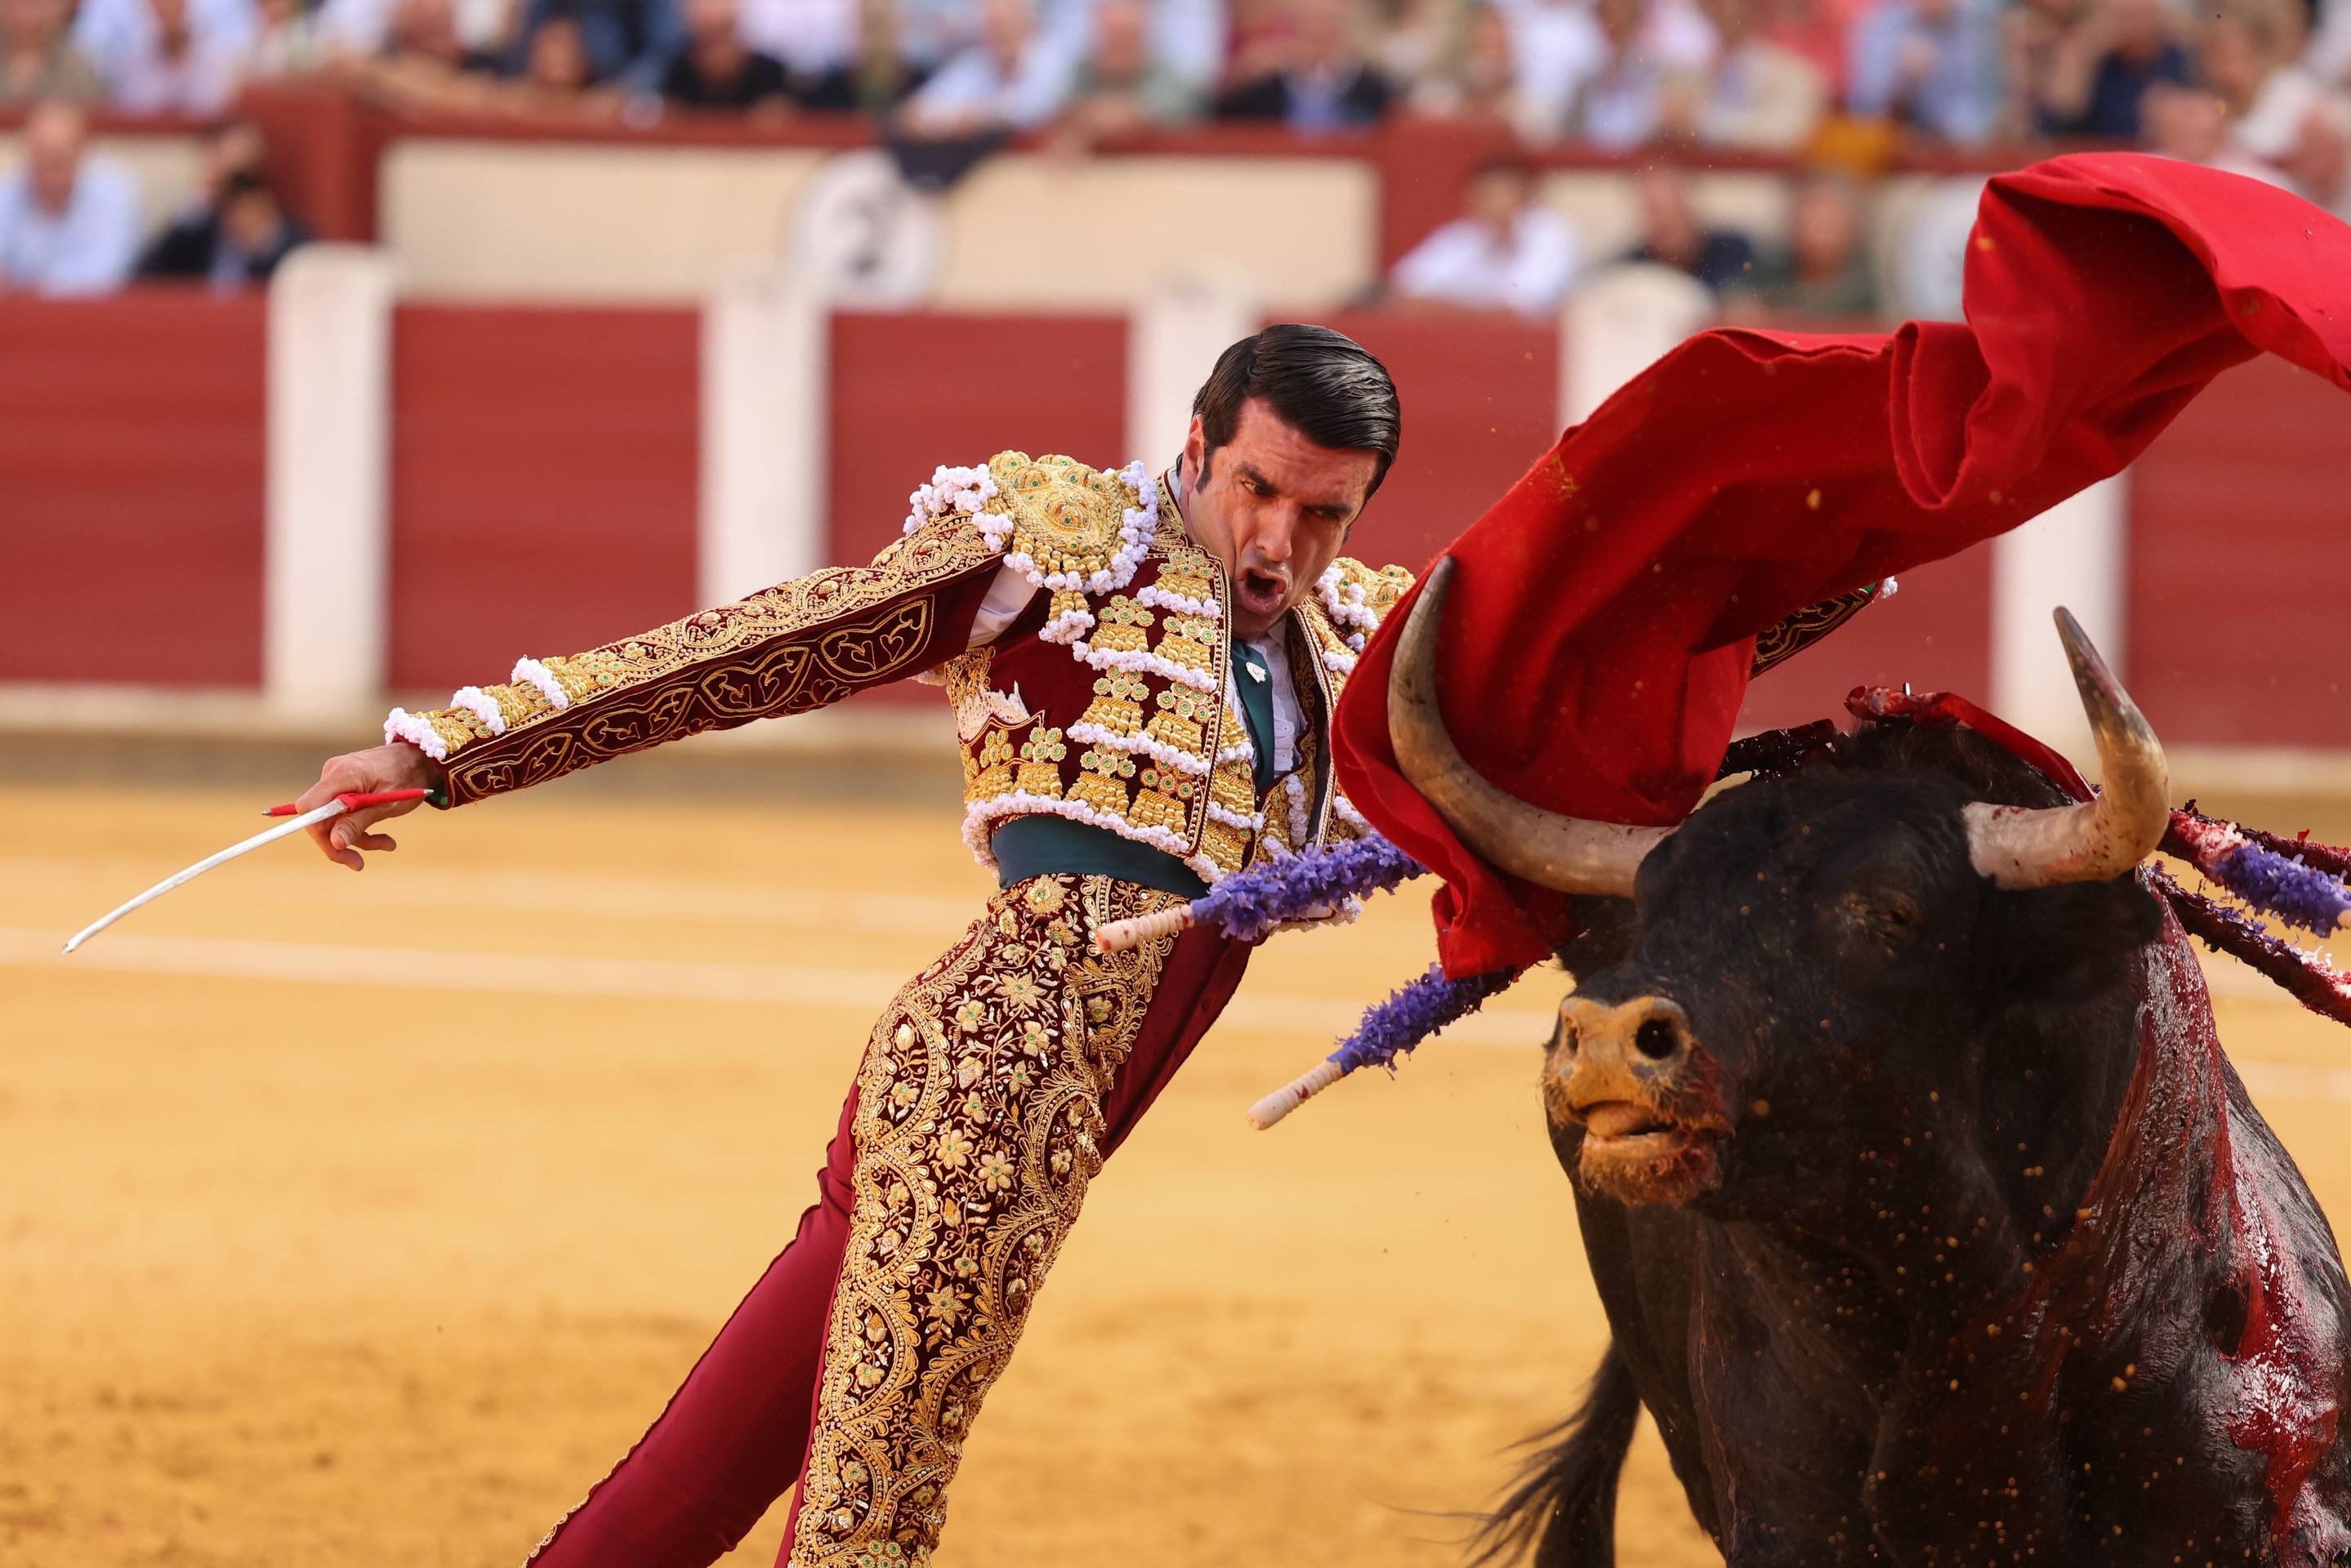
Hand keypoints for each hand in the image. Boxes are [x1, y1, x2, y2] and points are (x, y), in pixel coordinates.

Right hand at [294, 741, 440, 870]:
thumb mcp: (387, 805)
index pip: (310, 807)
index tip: (338, 850)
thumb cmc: (408, 777)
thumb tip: (334, 842)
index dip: (318, 831)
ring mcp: (337, 781)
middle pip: (320, 818)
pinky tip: (384, 839)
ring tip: (388, 845)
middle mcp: (333, 775)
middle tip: (358, 864)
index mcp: (341, 775)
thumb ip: (358, 822)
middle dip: (339, 843)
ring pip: (335, 820)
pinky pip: (344, 814)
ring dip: (358, 838)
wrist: (420, 758)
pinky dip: (361, 827)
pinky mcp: (344, 788)